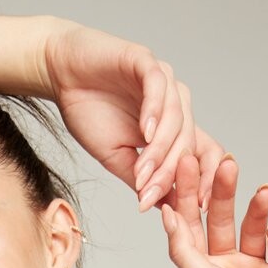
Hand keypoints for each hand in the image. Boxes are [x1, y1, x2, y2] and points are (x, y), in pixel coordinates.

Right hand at [41, 19, 228, 212]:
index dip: (206, 178)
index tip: (197, 207)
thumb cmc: (89, 113)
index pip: (203, 152)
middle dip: (168, 172)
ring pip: (175, 117)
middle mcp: (174, 102)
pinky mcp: (145, 60)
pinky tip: (145, 132)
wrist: (61, 77)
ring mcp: (162, 80)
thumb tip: (165, 206)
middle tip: (149, 195)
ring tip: (141, 172)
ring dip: (159, 149)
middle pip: (188, 140)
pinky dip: (154, 111)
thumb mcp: (117, 158)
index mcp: (173, 127)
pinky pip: (157, 86)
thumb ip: (142, 179)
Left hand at [158, 152, 267, 267]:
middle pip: (219, 223)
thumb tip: (166, 217)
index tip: (188, 162)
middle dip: (223, 193)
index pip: (188, 229)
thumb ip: (185, 250)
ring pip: (251, 228)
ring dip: (257, 209)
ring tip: (266, 191)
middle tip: (228, 162)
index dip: (186, 195)